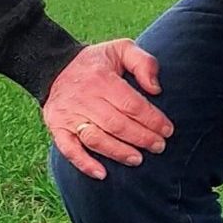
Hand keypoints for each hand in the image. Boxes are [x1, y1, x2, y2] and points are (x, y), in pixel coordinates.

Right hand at [43, 39, 173, 179]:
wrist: (54, 67)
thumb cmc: (96, 63)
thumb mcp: (121, 48)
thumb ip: (143, 62)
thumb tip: (156, 89)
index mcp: (101, 79)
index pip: (132, 105)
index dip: (152, 120)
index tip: (167, 130)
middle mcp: (84, 98)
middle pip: (117, 124)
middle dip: (142, 138)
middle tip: (159, 146)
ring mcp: (69, 115)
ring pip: (97, 139)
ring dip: (119, 152)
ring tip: (138, 159)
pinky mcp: (57, 127)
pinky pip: (70, 149)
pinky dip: (84, 163)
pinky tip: (101, 173)